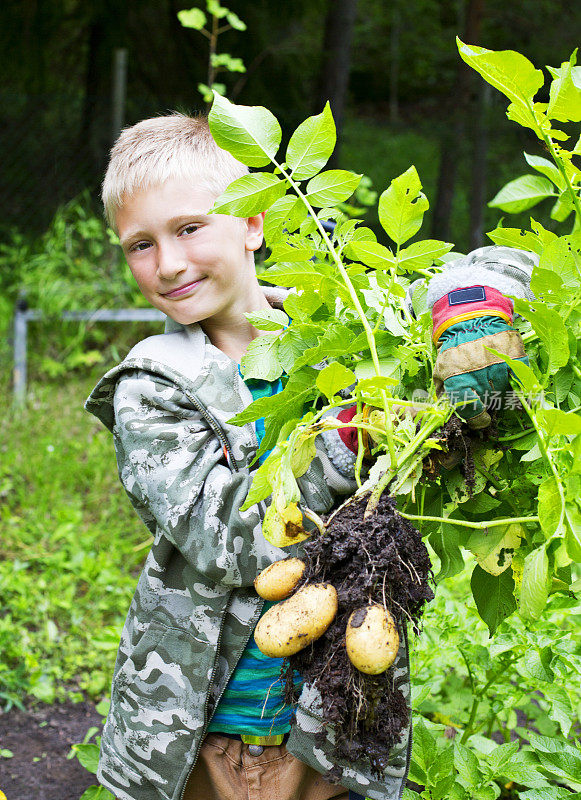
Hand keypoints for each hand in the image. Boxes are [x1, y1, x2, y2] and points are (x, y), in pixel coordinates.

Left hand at [431, 285, 527, 427]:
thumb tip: (443, 409)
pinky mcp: (514, 354)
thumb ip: (442, 391)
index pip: (471, 410)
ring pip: (505, 389)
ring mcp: (499, 363)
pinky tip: (514, 383)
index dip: (477, 420)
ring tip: (494, 382)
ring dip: (501, 390)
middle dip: (488, 402)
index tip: (481, 421)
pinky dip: (520, 383)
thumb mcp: (441, 368)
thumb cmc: (454, 348)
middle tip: (486, 396)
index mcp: (458, 379)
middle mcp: (479, 373)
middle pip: (490, 400)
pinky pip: (522, 377)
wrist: (471, 318)